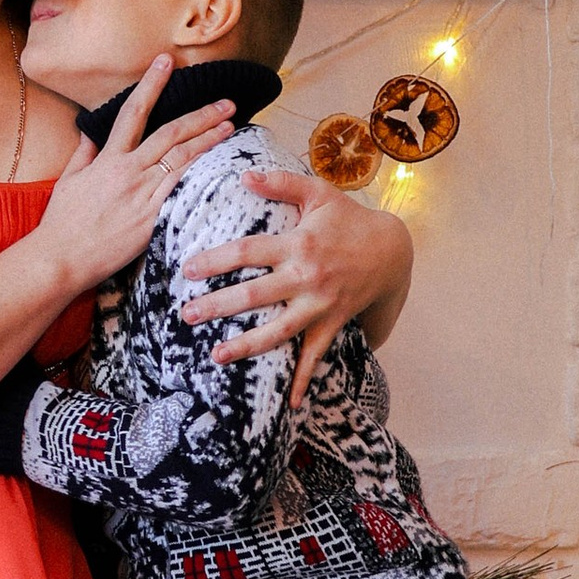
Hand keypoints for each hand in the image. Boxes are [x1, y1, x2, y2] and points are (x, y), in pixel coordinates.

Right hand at [32, 58, 236, 296]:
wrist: (62, 258)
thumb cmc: (62, 223)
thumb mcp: (68, 181)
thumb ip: (83, 154)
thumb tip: (88, 131)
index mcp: (108, 159)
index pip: (133, 112)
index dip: (152, 84)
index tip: (167, 62)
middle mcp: (129, 171)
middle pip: (171, 133)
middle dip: (201, 114)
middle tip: (226, 102)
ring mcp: (144, 195)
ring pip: (183, 159)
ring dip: (209, 139)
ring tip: (231, 126)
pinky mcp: (154, 219)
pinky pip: (184, 191)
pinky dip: (203, 174)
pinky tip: (221, 165)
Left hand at [178, 170, 411, 404]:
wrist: (392, 250)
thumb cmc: (349, 219)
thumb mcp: (319, 194)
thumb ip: (281, 182)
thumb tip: (244, 175)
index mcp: (298, 244)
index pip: (247, 252)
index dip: (215, 261)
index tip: (187, 270)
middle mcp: (306, 277)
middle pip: (254, 295)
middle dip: (217, 307)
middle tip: (185, 315)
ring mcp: (320, 305)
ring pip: (278, 331)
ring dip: (246, 346)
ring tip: (216, 356)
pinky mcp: (332, 323)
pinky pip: (315, 356)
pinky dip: (302, 380)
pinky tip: (287, 403)